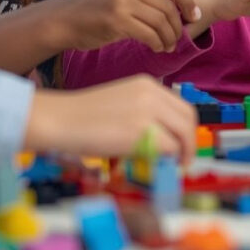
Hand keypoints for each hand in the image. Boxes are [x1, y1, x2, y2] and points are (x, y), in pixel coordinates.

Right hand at [25, 75, 197, 163]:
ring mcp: (147, 110)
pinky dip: (167, 159)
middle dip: (190, 141)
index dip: (186, 128)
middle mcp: (151, 93)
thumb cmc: (82, 117)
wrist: (59, 119)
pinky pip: (168, 148)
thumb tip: (165, 138)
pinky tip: (156, 165)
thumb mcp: (122, 103)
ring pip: (183, 134)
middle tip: (183, 160)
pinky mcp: (140, 130)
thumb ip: (145, 114)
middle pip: (188, 117)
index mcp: (147, 85)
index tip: (182, 144)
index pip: (181, 105)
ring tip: (172, 165)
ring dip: (182, 153)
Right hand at [52, 0, 200, 53]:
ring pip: (161, 21)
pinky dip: (158, 43)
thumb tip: (175, 7)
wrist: (61, 19)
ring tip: (168, 45)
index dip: (186, 0)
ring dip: (169, 37)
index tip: (193, 15)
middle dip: (177, 25)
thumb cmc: (92, 8)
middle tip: (178, 38)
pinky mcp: (117, 20)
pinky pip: (149, 34)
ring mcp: (122, 0)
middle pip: (168, 5)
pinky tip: (157, 47)